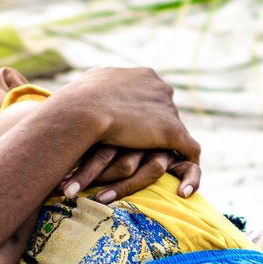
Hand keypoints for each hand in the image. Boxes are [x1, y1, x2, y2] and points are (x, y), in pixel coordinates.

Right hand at [49, 67, 201, 196]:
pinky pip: (189, 152)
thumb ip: (93, 91)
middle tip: (144, 150)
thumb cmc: (72, 103)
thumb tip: (84, 95)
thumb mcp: (84, 89)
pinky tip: (183, 187)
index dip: (140, 112)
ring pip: (174, 131)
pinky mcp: (172, 131)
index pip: (148, 93)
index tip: (131, 128)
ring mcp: (167, 108)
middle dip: (156, 129)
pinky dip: (189, 171)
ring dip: (166, 149)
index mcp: (140, 75)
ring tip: (159, 167)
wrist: (80, 111)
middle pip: (164, 110)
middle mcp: (158, 86)